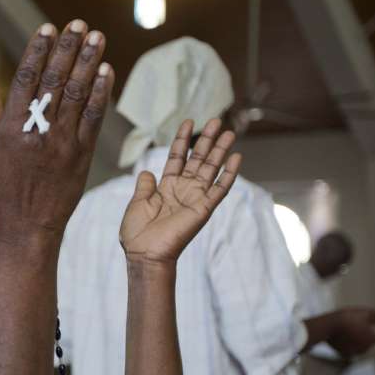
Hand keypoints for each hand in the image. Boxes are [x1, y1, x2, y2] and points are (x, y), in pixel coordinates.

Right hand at [0, 20, 114, 243]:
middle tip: (78, 24)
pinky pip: (94, 118)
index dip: (38, 51)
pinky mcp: (82, 155)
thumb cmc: (4, 187)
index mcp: (12, 129)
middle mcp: (38, 132)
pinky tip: (107, 71)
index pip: (26, 80)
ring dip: (88, 62)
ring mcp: (63, 143)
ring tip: (97, 37)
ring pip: (77, 94)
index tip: (48, 27)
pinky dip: (101, 93)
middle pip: (55, 81)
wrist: (29, 226)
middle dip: (67, 49)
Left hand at [119, 119, 240, 263]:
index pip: (177, 158)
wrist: (144, 254)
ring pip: (211, 169)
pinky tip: (236, 158)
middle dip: (207, 139)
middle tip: (216, 120)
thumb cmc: (137, 234)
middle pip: (198, 159)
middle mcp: (183, 190)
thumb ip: (144, 187)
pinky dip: (229, 174)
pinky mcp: (204, 208)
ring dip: (220, 151)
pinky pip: (220, 189)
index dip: (183, 140)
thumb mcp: (137, 204)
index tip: (189, 121)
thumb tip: (147, 171)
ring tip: (229, 132)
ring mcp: (195, 198)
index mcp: (166, 187)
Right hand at [326, 306, 374, 356]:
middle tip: (355, 325)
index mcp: (373, 339)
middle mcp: (366, 348)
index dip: (374, 328)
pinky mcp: (344, 354)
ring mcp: (355, 353)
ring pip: (359, 346)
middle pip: (369, 342)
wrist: (328, 326)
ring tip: (347, 329)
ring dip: (356, 340)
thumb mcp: (364, 311)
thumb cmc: (348, 318)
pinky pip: (349, 349)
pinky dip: (346, 344)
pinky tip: (340, 336)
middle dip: (365, 335)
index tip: (365, 322)